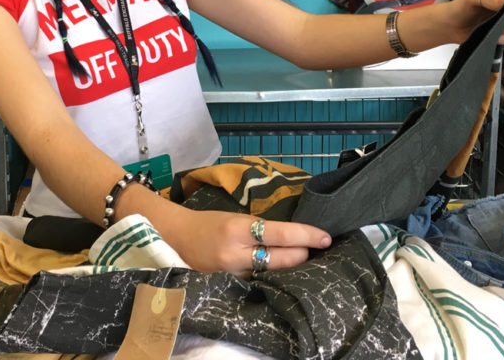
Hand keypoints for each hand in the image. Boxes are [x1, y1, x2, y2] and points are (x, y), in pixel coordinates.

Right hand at [163, 208, 330, 275]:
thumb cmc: (208, 223)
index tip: (327, 237)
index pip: (281, 234)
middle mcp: (236, 254)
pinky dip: (273, 276)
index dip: (307, 236)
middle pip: (282, 259)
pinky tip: (283, 273)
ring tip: (304, 259)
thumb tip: (293, 235)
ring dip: (291, 267)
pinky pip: (259, 282)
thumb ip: (260, 228)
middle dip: (304, 254)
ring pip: (273, 274)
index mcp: (238, 230)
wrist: (176, 238)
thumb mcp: (235, 218)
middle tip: (317, 248)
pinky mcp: (231, 285)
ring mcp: (233, 274)